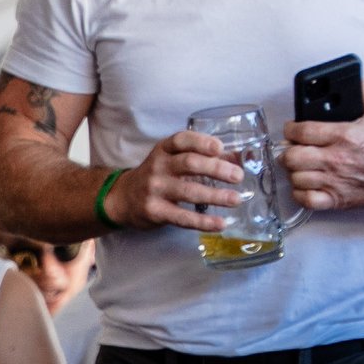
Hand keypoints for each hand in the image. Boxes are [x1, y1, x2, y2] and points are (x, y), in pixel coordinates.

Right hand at [106, 126, 243, 231]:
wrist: (124, 198)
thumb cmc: (157, 176)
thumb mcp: (173, 160)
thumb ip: (204, 157)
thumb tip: (239, 158)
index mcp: (164, 149)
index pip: (182, 140)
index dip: (202, 142)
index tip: (220, 148)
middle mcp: (158, 166)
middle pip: (190, 163)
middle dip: (217, 169)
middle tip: (238, 176)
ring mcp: (155, 189)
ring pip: (189, 191)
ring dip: (216, 196)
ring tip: (236, 199)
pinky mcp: (155, 211)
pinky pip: (183, 218)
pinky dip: (204, 222)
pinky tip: (221, 223)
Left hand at [280, 80, 363, 214]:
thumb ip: (363, 94)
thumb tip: (355, 79)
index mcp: (343, 136)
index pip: (302, 131)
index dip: (290, 129)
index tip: (290, 129)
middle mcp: (335, 159)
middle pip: (291, 156)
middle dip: (287, 151)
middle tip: (292, 148)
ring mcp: (334, 181)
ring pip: (295, 177)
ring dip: (294, 171)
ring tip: (300, 166)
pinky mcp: (336, 199)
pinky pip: (305, 199)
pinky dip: (300, 193)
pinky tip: (306, 184)